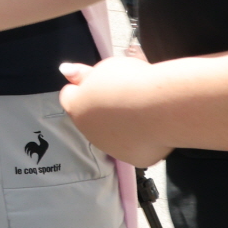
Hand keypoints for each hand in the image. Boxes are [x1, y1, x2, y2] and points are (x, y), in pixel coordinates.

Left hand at [58, 57, 173, 166]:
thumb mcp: (106, 67)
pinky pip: (137, 147)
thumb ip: (84, 74)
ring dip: (123, 125)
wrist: (162, 108)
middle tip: (126, 95)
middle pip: (92, 118)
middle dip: (104, 109)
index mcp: (77, 107)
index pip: (70, 97)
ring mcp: (112, 149)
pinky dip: (143, 139)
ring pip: (114, 135)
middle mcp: (89, 132)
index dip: (84, 87)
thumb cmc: (132, 82)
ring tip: (143, 111)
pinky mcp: (135, 159)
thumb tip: (65, 70)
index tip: (100, 82)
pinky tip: (154, 127)